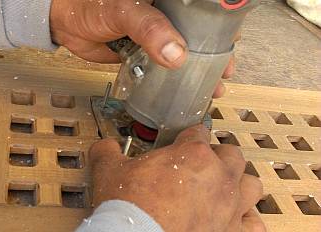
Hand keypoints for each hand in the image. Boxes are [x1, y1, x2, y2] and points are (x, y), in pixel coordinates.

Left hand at [50, 0, 234, 97]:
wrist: (66, 23)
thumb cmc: (89, 4)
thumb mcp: (123, 10)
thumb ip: (149, 28)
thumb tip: (176, 53)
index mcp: (168, 0)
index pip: (203, 11)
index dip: (220, 27)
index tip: (231, 42)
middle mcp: (166, 14)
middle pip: (199, 34)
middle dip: (214, 55)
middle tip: (223, 72)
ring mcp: (156, 34)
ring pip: (184, 52)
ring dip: (197, 71)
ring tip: (209, 87)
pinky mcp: (145, 52)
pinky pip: (164, 65)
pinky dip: (174, 77)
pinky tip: (182, 89)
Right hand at [89, 124, 265, 231]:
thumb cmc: (131, 209)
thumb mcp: (110, 171)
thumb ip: (107, 151)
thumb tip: (104, 147)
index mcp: (192, 154)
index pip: (199, 132)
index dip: (189, 136)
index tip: (183, 142)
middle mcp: (218, 176)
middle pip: (230, 153)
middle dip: (217, 156)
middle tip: (200, 164)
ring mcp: (229, 205)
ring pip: (250, 183)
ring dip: (238, 182)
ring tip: (223, 187)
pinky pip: (255, 223)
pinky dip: (247, 219)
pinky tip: (234, 218)